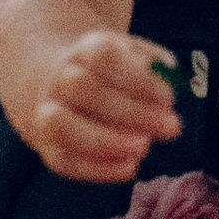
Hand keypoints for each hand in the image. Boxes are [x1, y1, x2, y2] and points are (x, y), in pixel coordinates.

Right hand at [0, 12, 182, 181]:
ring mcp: (48, 113)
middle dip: (130, 111)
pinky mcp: (50, 148)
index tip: (169, 97)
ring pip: (62, 126)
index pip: (103, 56)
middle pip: (82, 88)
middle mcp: (60, 78)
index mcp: (84, 50)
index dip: (137, 78)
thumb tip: (169, 76)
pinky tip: (130, 167)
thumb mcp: (134, 58)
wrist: (64, 90)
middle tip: (171, 127)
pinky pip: (65, 161)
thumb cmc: (112, 75)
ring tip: (145, 148)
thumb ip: (154, 66)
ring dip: (107, 141)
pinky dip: (98, 168)